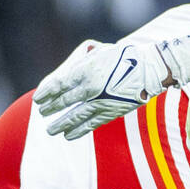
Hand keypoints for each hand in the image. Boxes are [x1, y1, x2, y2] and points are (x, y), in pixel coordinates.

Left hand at [34, 39, 171, 138]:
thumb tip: (67, 73)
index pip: (60, 84)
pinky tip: (69, 136)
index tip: (38, 98)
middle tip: (42, 112)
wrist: (150, 69)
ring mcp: (101, 102)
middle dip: (51, 108)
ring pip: (75, 117)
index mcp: (87, 70)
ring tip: (50, 130)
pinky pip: (91, 124)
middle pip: (64, 101)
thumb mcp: (100, 53)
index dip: (47, 92)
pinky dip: (79, 130)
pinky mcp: (111, 112)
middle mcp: (91, 87)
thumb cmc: (124, 56)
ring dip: (61, 124)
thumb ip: (82, 63)